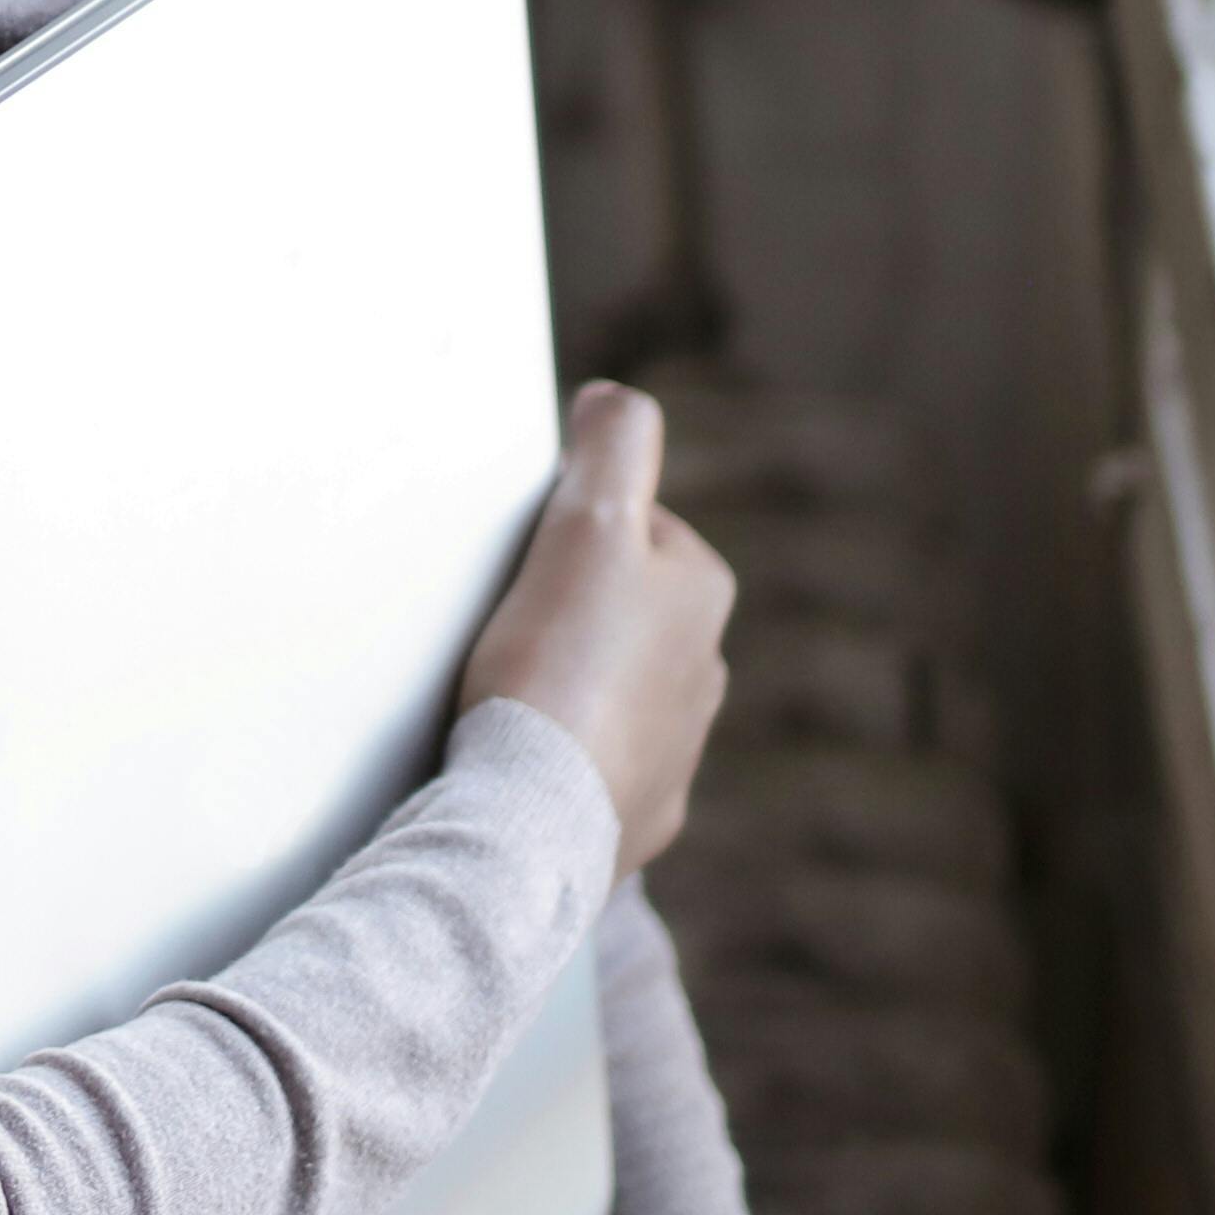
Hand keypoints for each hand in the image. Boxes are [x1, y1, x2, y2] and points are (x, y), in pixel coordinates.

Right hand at [466, 377, 736, 879]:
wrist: (534, 814)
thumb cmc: (556, 665)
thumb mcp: (587, 524)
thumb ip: (613, 445)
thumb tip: (619, 399)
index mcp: (701, 593)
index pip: (634, 526)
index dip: (572, 532)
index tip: (526, 560)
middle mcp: (707, 671)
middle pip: (626, 609)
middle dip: (574, 609)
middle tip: (507, 624)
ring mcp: (677, 751)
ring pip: (617, 689)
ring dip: (573, 683)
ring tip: (508, 693)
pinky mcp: (638, 814)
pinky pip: (601, 768)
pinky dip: (569, 757)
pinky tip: (527, 757)